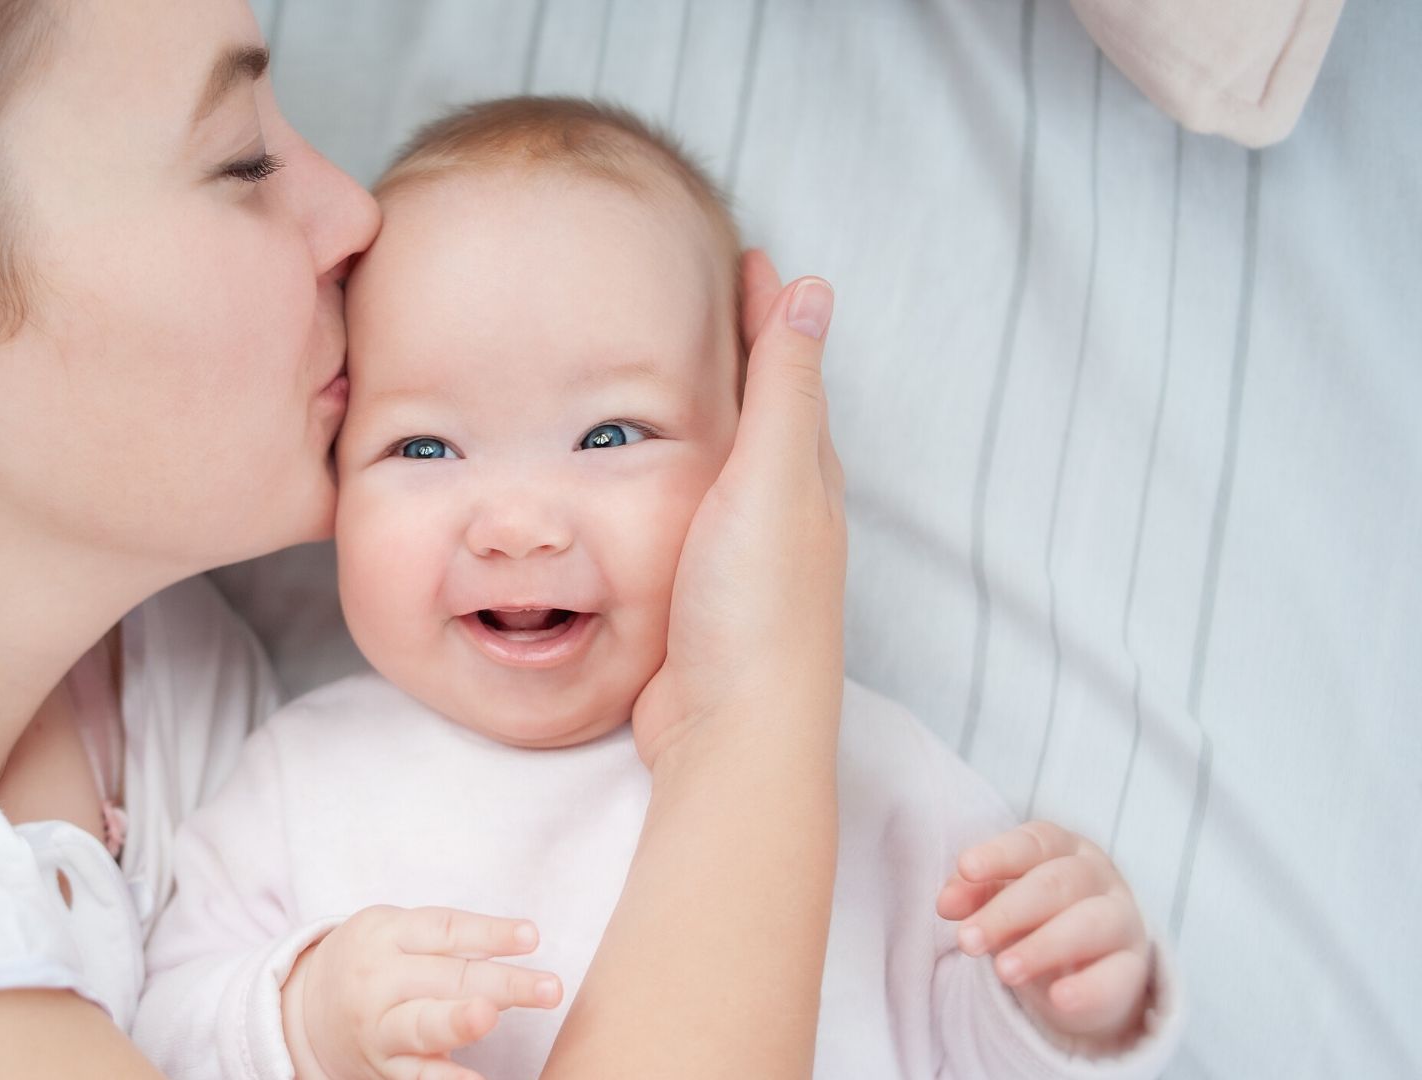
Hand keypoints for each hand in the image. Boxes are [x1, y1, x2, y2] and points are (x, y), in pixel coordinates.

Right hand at [280, 905, 562, 1079]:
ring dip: (460, 1021)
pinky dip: (447, 1079)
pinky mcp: (384, 1067)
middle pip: (448, 978)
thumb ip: (447, 937)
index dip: (490, 933)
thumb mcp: (396, 931)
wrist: (304, 1005)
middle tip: (550, 988)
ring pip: (424, 1023)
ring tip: (491, 1016)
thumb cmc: (373, 959)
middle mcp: (379, 979)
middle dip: (502, 983)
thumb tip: (523, 943)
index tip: (533, 936)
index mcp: (386, 934)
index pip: (445, 930)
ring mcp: (379, 1026)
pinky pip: (418, 1075)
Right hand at [631, 252, 845, 766]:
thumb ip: (784, 388)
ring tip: (663, 379)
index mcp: (806, 478)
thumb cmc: (756, 608)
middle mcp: (783, 515)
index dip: (768, 312)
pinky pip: (692, 515)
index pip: (789, 371)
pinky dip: (675, 479)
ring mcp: (743, 561)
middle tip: (707, 301)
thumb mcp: (771, 480)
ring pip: (730, 468)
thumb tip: (812, 291)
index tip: (747, 255)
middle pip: (769, 415)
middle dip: (745, 355)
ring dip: (707, 418)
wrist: (735, 733)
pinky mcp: (702, 599)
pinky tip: (640, 486)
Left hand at [937, 821, 1154, 1049]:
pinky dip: (1089, 987)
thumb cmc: (1033, 916)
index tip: (965, 868)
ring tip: (1003, 971)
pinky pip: (1118, 975)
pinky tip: (1059, 998)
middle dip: (1006, 912)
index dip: (999, 854)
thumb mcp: (999, 900)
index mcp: (1062, 847)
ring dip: (1042, 947)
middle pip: (1055, 883)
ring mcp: (1121, 919)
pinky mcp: (1134, 967)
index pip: (1034, 841)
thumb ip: (973, 894)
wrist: (1083, 969)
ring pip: (1089, 923)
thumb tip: (946, 902)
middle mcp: (1097, 875)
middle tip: (966, 941)